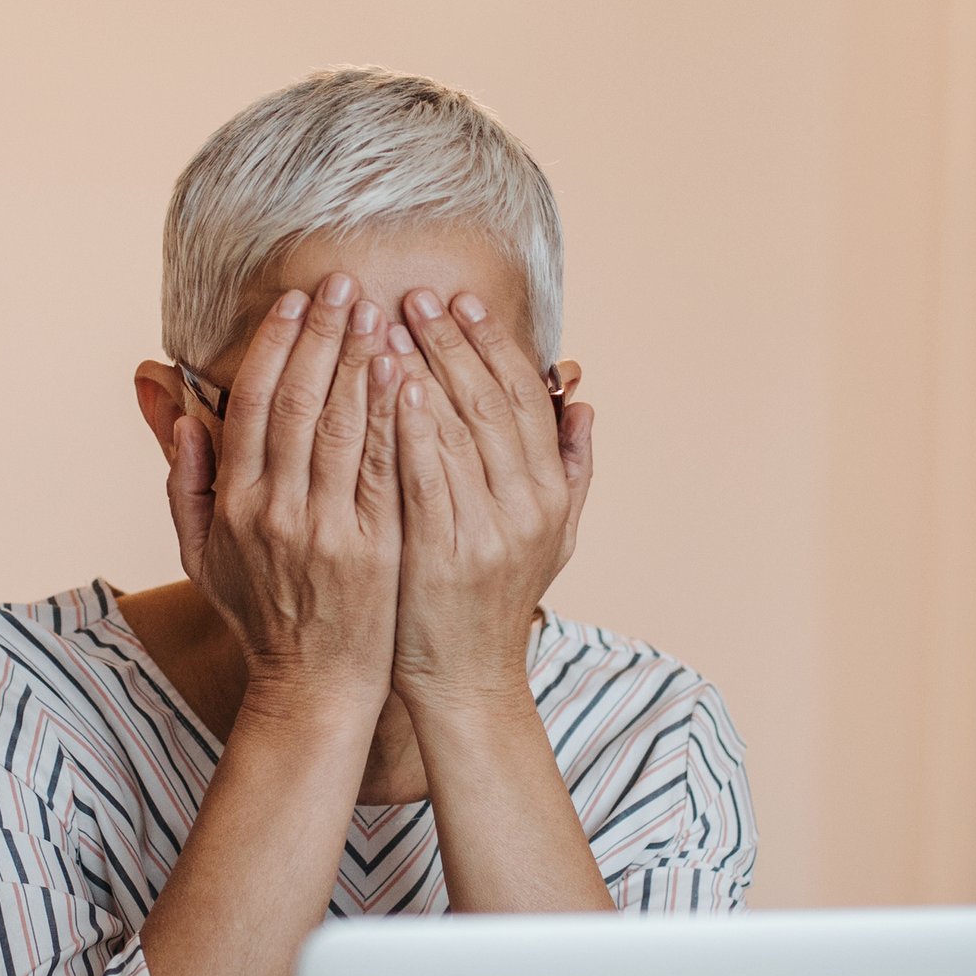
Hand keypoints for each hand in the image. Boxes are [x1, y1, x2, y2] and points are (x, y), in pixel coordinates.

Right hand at [170, 274, 403, 724]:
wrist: (314, 685)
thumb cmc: (261, 614)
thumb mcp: (203, 555)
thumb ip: (186, 485)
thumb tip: (179, 417)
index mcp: (234, 505)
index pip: (252, 405)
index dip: (275, 346)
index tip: (296, 301)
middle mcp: (276, 511)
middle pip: (299, 402)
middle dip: (322, 335)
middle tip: (344, 284)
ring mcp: (327, 529)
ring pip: (344, 426)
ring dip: (361, 361)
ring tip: (381, 311)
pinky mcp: (376, 546)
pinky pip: (387, 467)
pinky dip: (396, 416)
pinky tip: (408, 373)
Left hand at [386, 291, 592, 712]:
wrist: (465, 681)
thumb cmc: (491, 601)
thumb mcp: (550, 537)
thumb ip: (571, 469)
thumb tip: (584, 402)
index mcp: (550, 493)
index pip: (524, 400)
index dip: (495, 346)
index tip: (464, 302)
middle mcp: (527, 505)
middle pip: (489, 402)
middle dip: (453, 342)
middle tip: (417, 295)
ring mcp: (487, 529)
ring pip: (456, 429)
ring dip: (424, 368)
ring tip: (391, 322)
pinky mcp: (444, 552)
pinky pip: (427, 475)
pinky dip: (412, 426)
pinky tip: (392, 385)